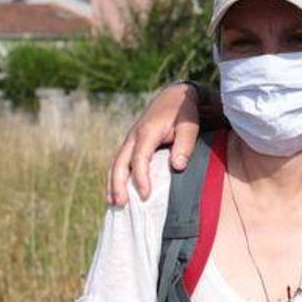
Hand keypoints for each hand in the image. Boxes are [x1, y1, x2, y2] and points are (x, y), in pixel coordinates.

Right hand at [106, 83, 201, 205]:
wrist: (174, 97)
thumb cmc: (184, 112)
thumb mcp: (189, 125)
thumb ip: (184, 145)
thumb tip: (177, 166)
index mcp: (147, 132)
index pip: (139, 158)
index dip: (141, 178)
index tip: (145, 196)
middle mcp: (133, 137)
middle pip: (119, 162)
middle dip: (118, 184)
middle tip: (120, 204)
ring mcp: (130, 140)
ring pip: (116, 163)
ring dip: (113, 183)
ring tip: (113, 203)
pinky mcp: (131, 145)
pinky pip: (120, 162)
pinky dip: (116, 177)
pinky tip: (116, 192)